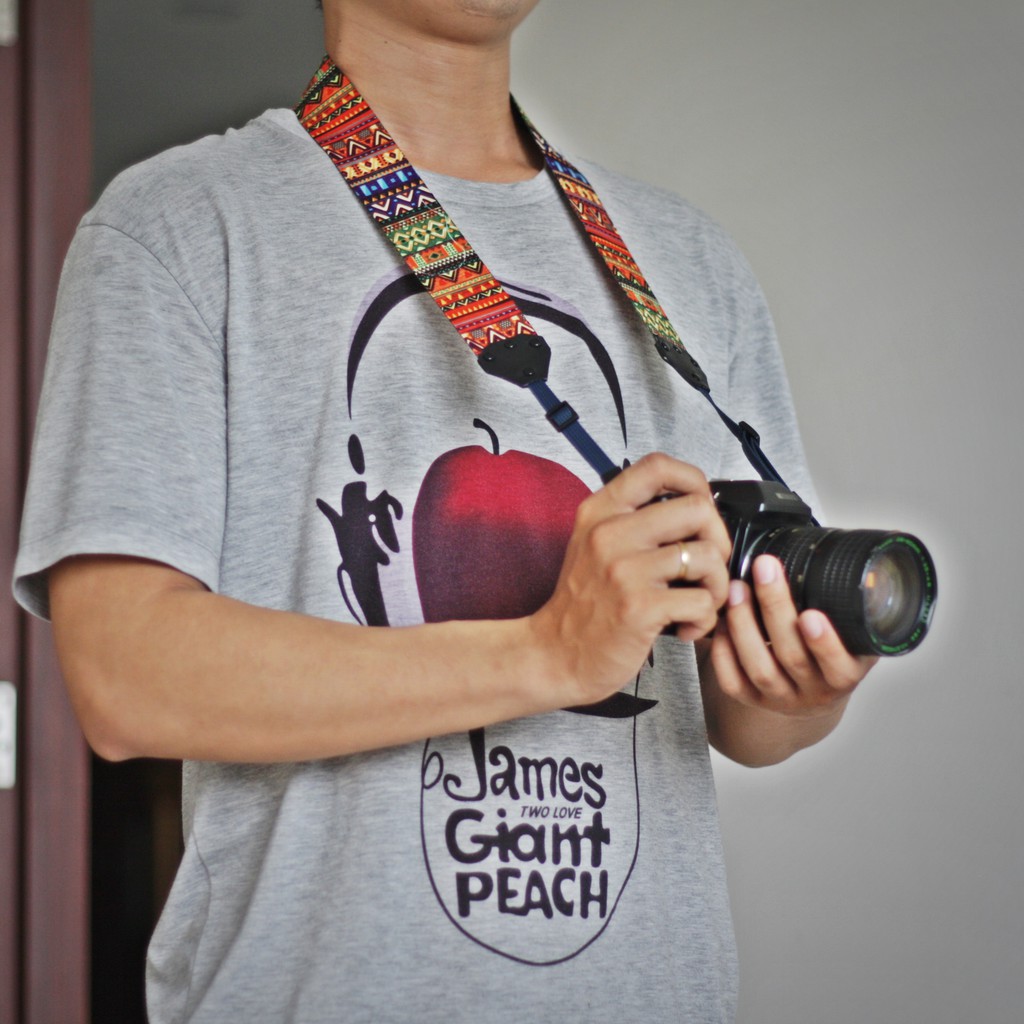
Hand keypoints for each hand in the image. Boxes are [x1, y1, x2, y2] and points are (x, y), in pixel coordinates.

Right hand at [529, 452, 730, 706]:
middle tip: (707, 567)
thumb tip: (695, 509)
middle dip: (719, 540)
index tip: (701, 507)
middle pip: (698, 509)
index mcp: (601, 512)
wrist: (554, 655)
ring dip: (716, 585)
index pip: (657, 466)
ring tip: (698, 602)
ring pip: (708, 556)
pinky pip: (702, 601)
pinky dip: (705, 619)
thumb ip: (634, 521)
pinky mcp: (639, 607)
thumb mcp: (593, 545)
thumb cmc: (582, 605)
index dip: (694, 480)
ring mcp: (624, 570)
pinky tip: (685, 627)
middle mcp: (610, 533)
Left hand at [709, 554, 877, 719]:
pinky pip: (732, 681)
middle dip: (775, 609)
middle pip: (792, 657)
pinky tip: (721, 620)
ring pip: (759, 668)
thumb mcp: (857, 635)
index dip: (824, 643)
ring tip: (738, 588)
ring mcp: (780, 698)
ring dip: (744, 624)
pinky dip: (723, 650)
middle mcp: (813, 691)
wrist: (814, 692)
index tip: (811, 614)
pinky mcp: (751, 699)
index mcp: (845, 675)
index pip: (838, 666)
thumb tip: (864, 562)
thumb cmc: (835, 651)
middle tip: (764, 568)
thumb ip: (859, 609)